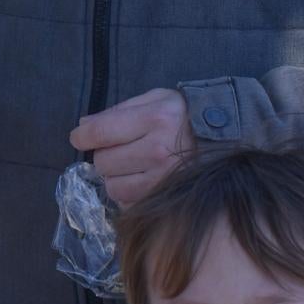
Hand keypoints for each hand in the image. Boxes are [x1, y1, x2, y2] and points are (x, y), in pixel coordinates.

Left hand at [69, 89, 192, 204]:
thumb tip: (83, 127)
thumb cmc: (184, 115)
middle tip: (119, 150)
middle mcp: (158, 150)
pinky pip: (129, 203)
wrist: (224, 139)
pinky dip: (129, 194)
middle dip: (104, 156)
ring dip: (115, 177)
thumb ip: (118, 111)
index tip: (79, 137)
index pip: (100, 132)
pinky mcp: (165, 199)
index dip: (81, 136)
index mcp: (155, 118)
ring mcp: (163, 178)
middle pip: (103, 162)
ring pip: (113, 187)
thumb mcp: (155, 99)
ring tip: (132, 166)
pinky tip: (142, 181)